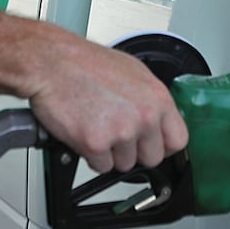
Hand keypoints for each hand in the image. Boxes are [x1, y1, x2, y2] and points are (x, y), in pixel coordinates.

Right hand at [24, 31, 188, 173]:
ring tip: (96, 125)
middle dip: (134, 151)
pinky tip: (84, 131)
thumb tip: (159, 119)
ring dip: (110, 153)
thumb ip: (150, 99)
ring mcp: (121, 131)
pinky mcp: (96, 143)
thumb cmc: (85, 63)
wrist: (51, 62)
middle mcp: (144, 116)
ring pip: (124, 164)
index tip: (153, 145)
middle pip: (152, 157)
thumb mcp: (132, 72)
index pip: (178, 140)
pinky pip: (100, 166)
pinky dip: (90, 155)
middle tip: (116, 134)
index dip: (163, 146)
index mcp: (157, 98)